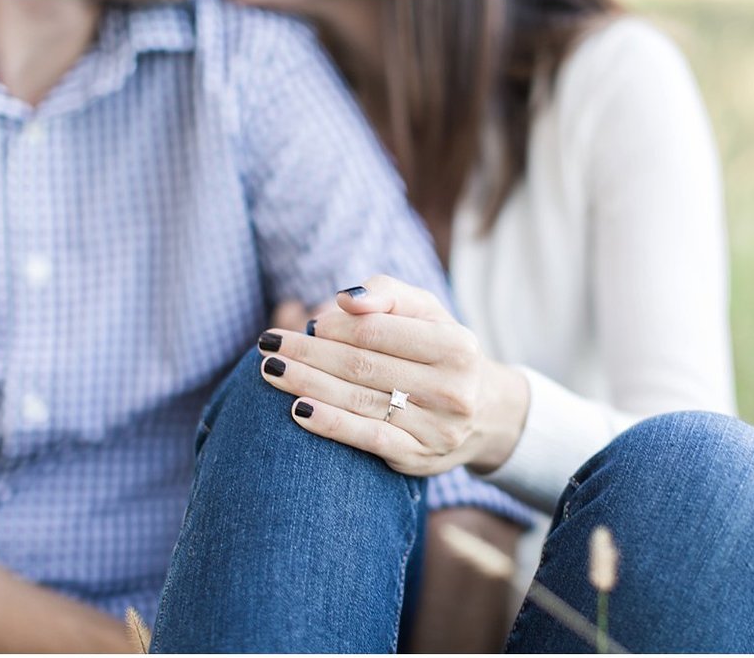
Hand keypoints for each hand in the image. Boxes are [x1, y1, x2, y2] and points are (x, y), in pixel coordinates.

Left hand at [257, 275, 529, 475]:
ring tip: (271, 371)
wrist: (485, 413)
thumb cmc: (441, 352)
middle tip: (268, 345)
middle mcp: (452, 388)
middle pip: (362, 366)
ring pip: (359, 401)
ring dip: (307, 385)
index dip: (335, 326)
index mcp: (456, 345)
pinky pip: (368, 439)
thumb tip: (346, 300)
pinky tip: (297, 410)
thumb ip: (388, 295)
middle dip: (308, 354)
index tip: (307, 324)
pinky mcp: (420, 458)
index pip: (378, 331)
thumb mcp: (427, 313)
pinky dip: (330, 424)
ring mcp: (437, 428)